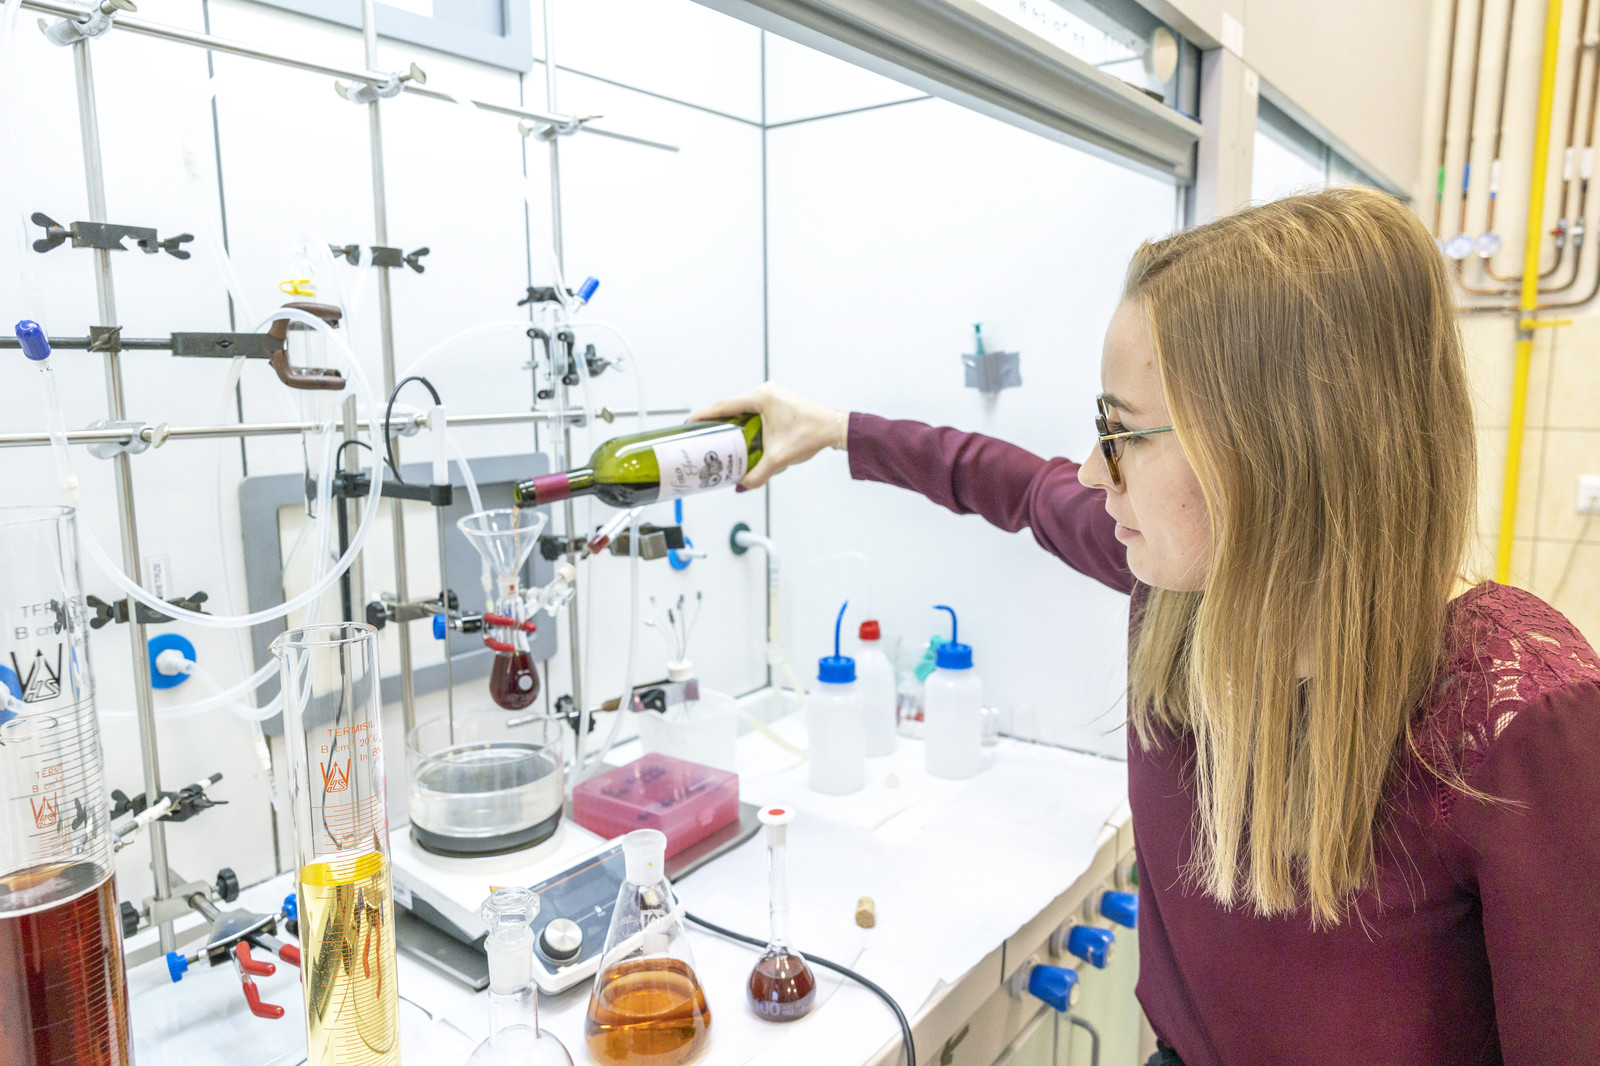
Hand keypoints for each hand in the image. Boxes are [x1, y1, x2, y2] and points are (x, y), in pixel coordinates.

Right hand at [689, 383, 845, 489]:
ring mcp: (773, 395)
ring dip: (732, 423)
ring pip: (744, 410)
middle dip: (716, 422)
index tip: (689, 423)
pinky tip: (740, 436)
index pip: (724, 406)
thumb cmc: (811, 435)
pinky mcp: (779, 401)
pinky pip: (755, 411)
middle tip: (701, 435)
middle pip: (732, 407)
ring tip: (717, 437)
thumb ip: (757, 474)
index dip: (704, 416)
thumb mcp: (779, 458)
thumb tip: (740, 486)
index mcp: (761, 397)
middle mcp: (765, 392)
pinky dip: (746, 423)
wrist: (835, 429)